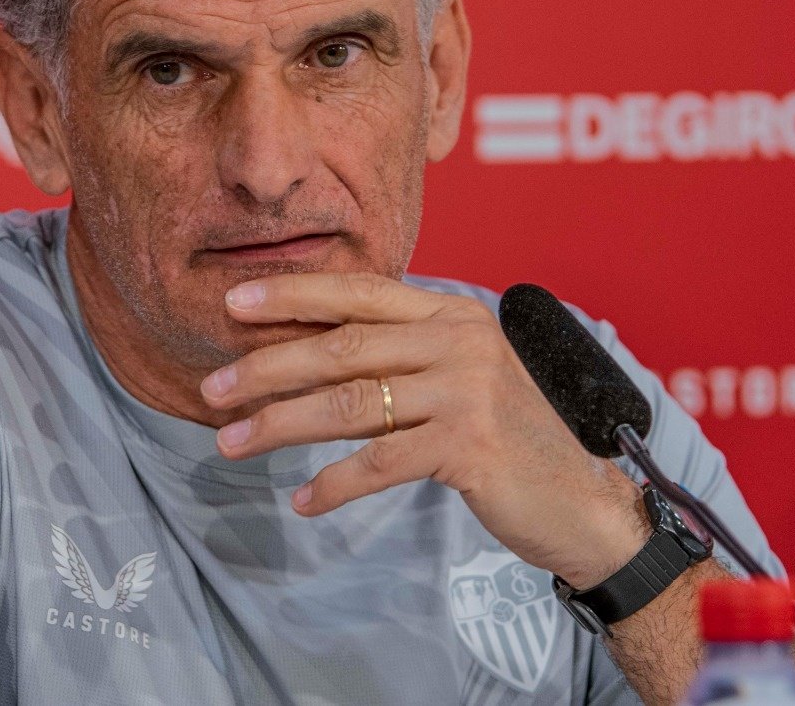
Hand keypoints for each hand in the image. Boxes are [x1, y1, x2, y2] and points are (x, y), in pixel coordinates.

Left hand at [200, 272, 648, 588]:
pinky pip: (382, 463)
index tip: (233, 303)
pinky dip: (335, 483)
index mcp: (451, 314)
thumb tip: (305, 357)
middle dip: (268, 365)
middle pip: (342, 345)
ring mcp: (468, 392)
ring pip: (351, 402)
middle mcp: (459, 341)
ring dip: (281, 424)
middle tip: (211, 388)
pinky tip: (302, 499)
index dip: (293, 294)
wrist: (583, 501)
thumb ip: (398, 360)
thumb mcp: (458, 379)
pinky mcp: (470, 447)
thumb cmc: (508, 440)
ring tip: (231, 444)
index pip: (359, 293)